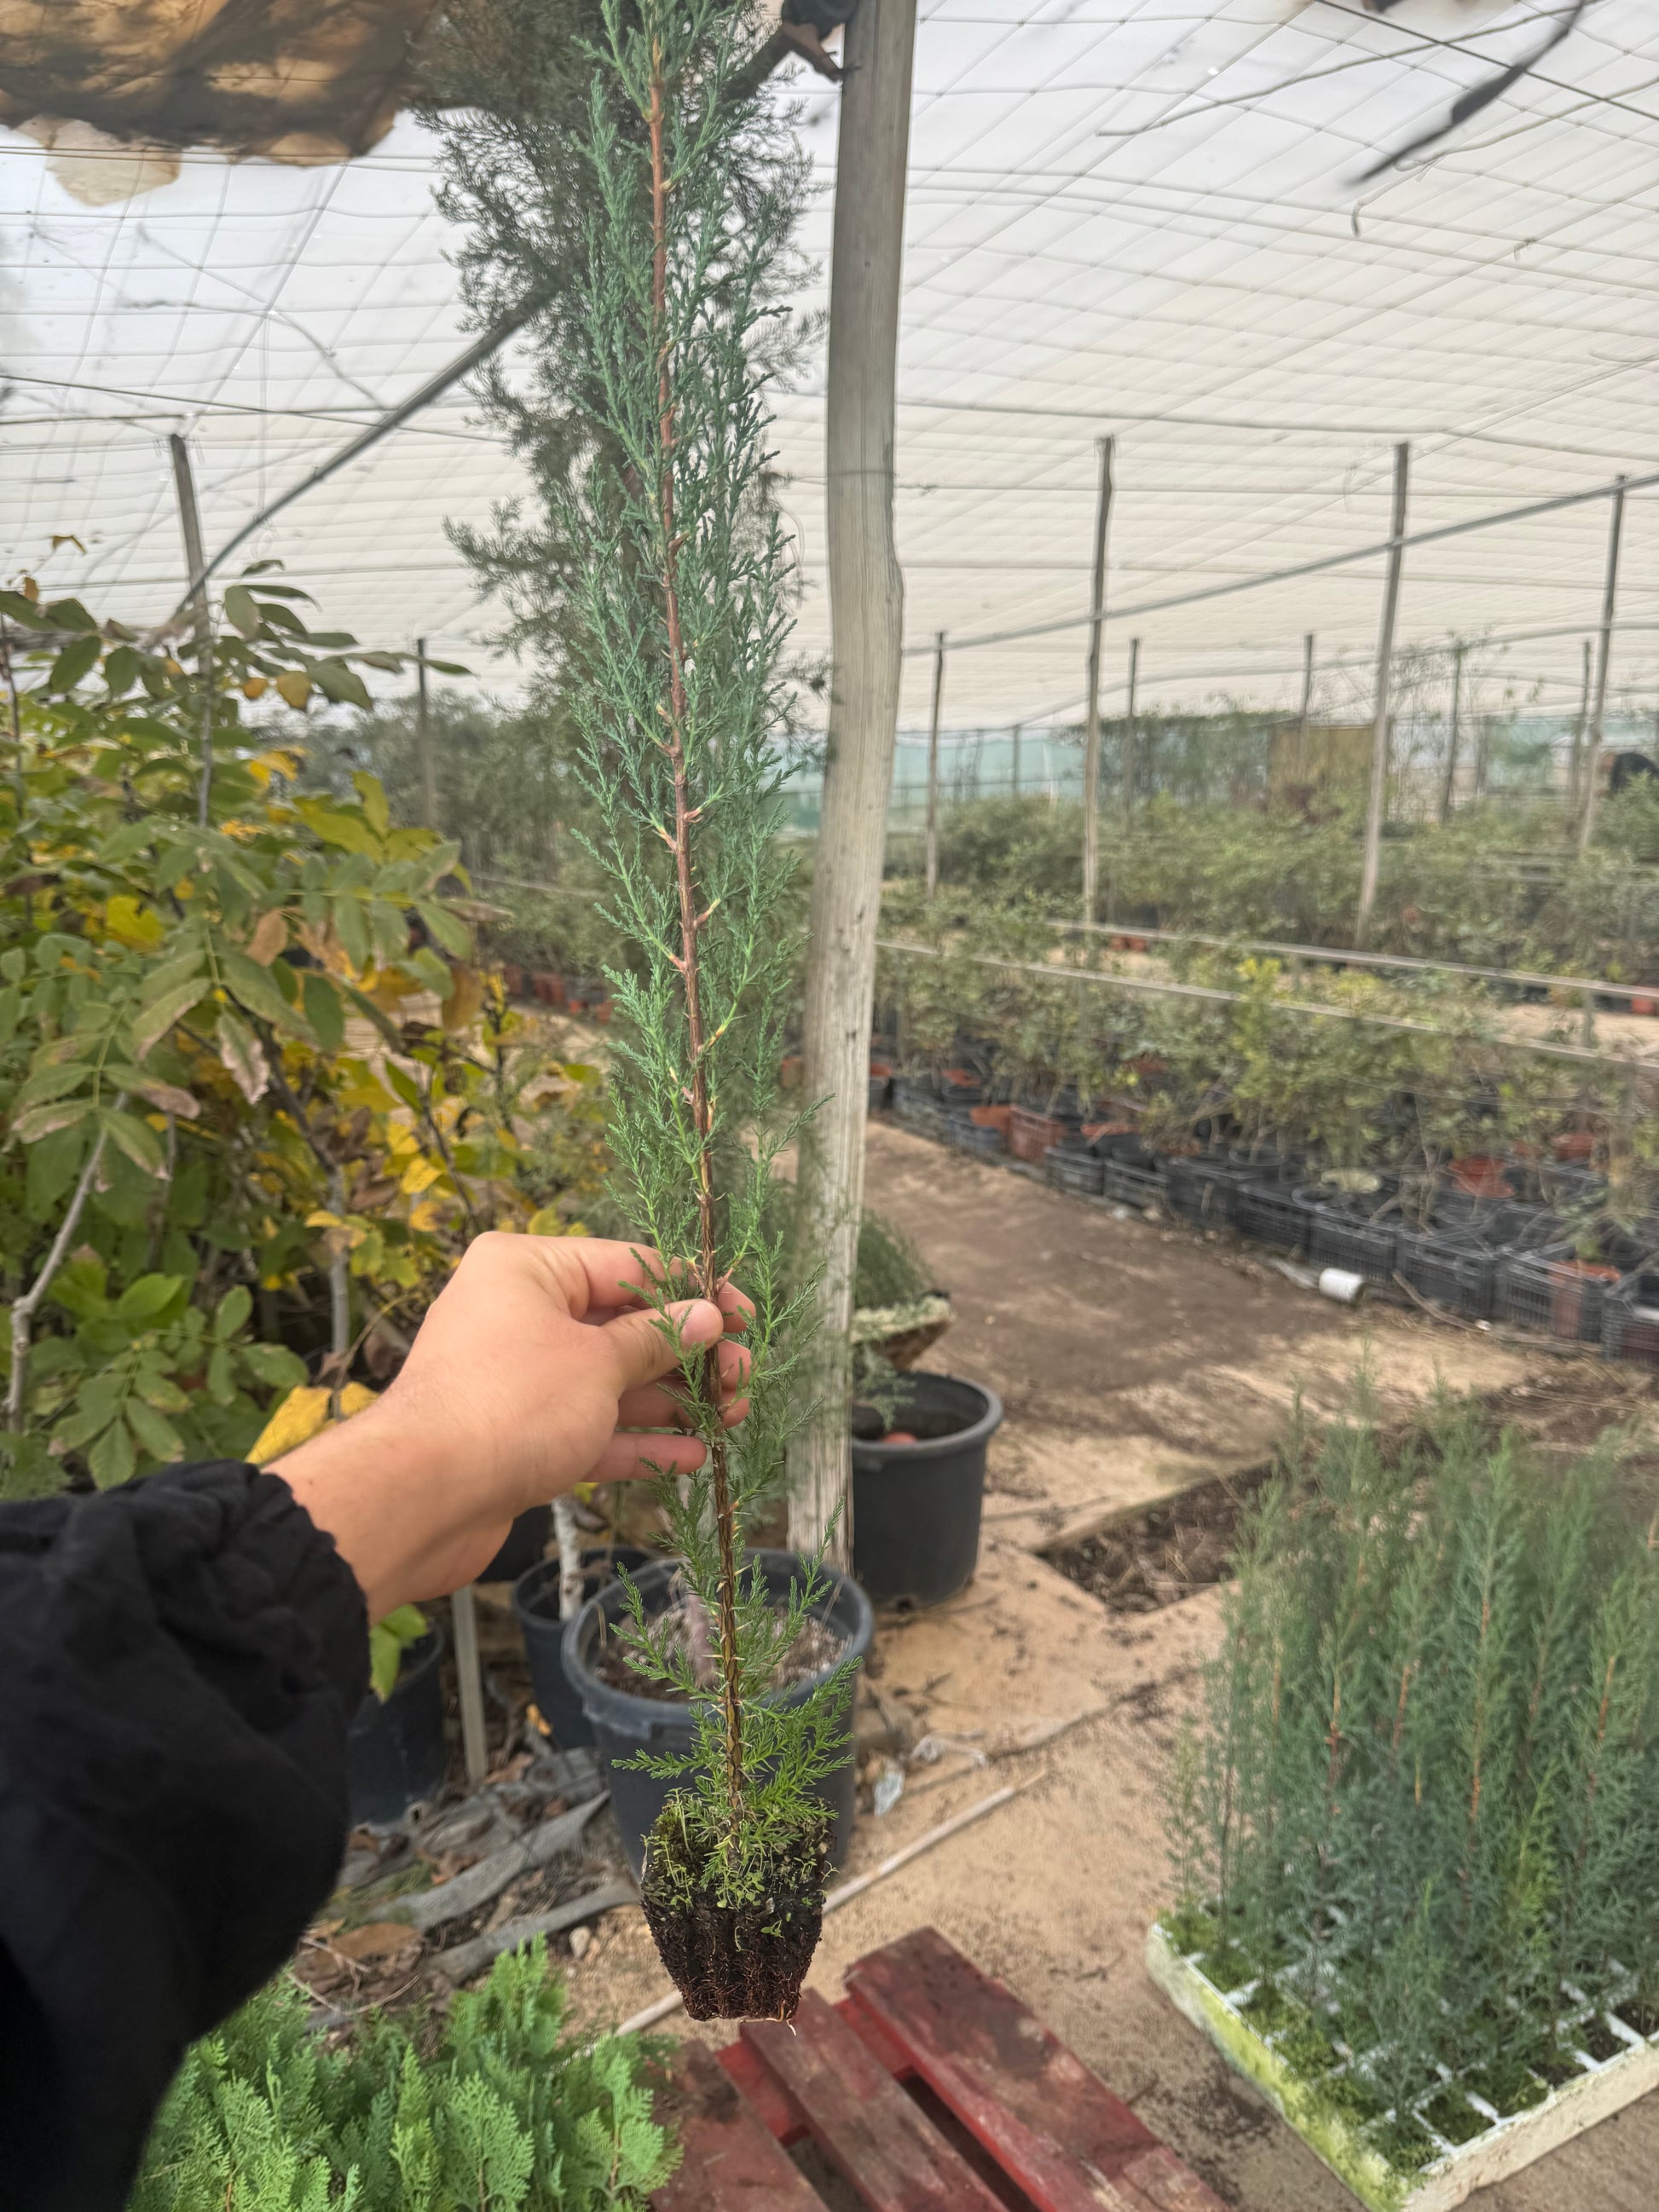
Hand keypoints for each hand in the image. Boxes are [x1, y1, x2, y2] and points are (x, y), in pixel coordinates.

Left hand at [271, 1234, 751, 1619]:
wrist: (422, 1499)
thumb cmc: (510, 1406)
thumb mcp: (598, 1363)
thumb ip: (656, 1340)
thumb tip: (706, 1317)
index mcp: (528, 1268)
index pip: (629, 1265)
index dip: (694, 1291)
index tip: (745, 1318)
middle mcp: (519, 1313)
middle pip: (623, 1325)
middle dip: (688, 1354)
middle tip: (741, 1379)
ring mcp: (519, 1377)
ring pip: (611, 1380)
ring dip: (672, 1399)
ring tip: (731, 1418)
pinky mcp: (519, 1435)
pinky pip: (590, 1427)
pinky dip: (637, 1438)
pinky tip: (691, 1455)